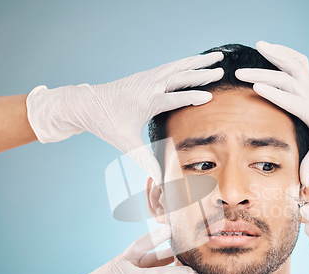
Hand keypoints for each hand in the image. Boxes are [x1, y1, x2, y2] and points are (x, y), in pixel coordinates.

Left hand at [26, 51, 223, 184]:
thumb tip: (160, 181)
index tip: (211, 97)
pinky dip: (187, 62)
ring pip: (178, 66)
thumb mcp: (126, 144)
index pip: (175, 97)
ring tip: (217, 57)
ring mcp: (148, 77)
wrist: (86, 103)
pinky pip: (171, 66)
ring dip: (198, 62)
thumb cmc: (106, 124)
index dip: (192, 97)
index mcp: (147, 100)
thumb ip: (145, 161)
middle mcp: (150, 85)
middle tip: (222, 71)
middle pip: (181, 76)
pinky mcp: (147, 75)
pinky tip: (196, 61)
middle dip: (203, 73)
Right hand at [235, 41, 308, 186]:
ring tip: (259, 45)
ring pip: (293, 63)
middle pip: (286, 78)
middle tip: (239, 73)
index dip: (274, 93)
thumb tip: (302, 186)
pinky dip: (285, 52)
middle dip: (262, 74)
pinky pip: (299, 61)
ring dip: (276, 54)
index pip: (290, 99)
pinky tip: (271, 48)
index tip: (255, 87)